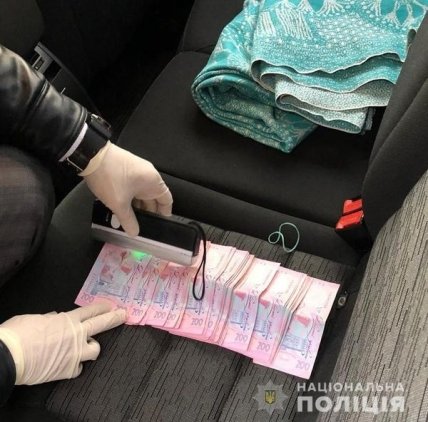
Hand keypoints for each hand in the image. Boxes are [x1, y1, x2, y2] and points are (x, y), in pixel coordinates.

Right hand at [0, 302, 125, 384]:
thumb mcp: (36, 318)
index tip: (111, 306)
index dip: (103, 307)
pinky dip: (74, 366)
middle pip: (103, 324)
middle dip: (115, 318)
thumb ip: (51, 319)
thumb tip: (56, 319)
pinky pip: (78, 368)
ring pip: (96, 350)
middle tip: (124, 315)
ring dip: (92, 348)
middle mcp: (76, 335)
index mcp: (68, 320)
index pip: (91, 310)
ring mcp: (75, 353)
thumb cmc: (19, 334)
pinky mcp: (68, 369)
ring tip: (87, 348)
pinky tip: (68, 365)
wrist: (10, 357)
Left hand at [81, 142, 172, 235]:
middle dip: (148, 212)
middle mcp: (149, 175)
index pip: (167, 200)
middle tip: (143, 226)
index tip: (161, 224)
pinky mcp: (127, 169)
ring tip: (132, 220)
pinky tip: (123, 208)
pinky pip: (134, 187)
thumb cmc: (110, 179)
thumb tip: (135, 233)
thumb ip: (128, 220)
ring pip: (142, 193)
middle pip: (154, 197)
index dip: (165, 213)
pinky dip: (131, 198)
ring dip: (138, 205)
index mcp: (153, 181)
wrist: (91, 155)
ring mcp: (138, 170)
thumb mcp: (119, 203)